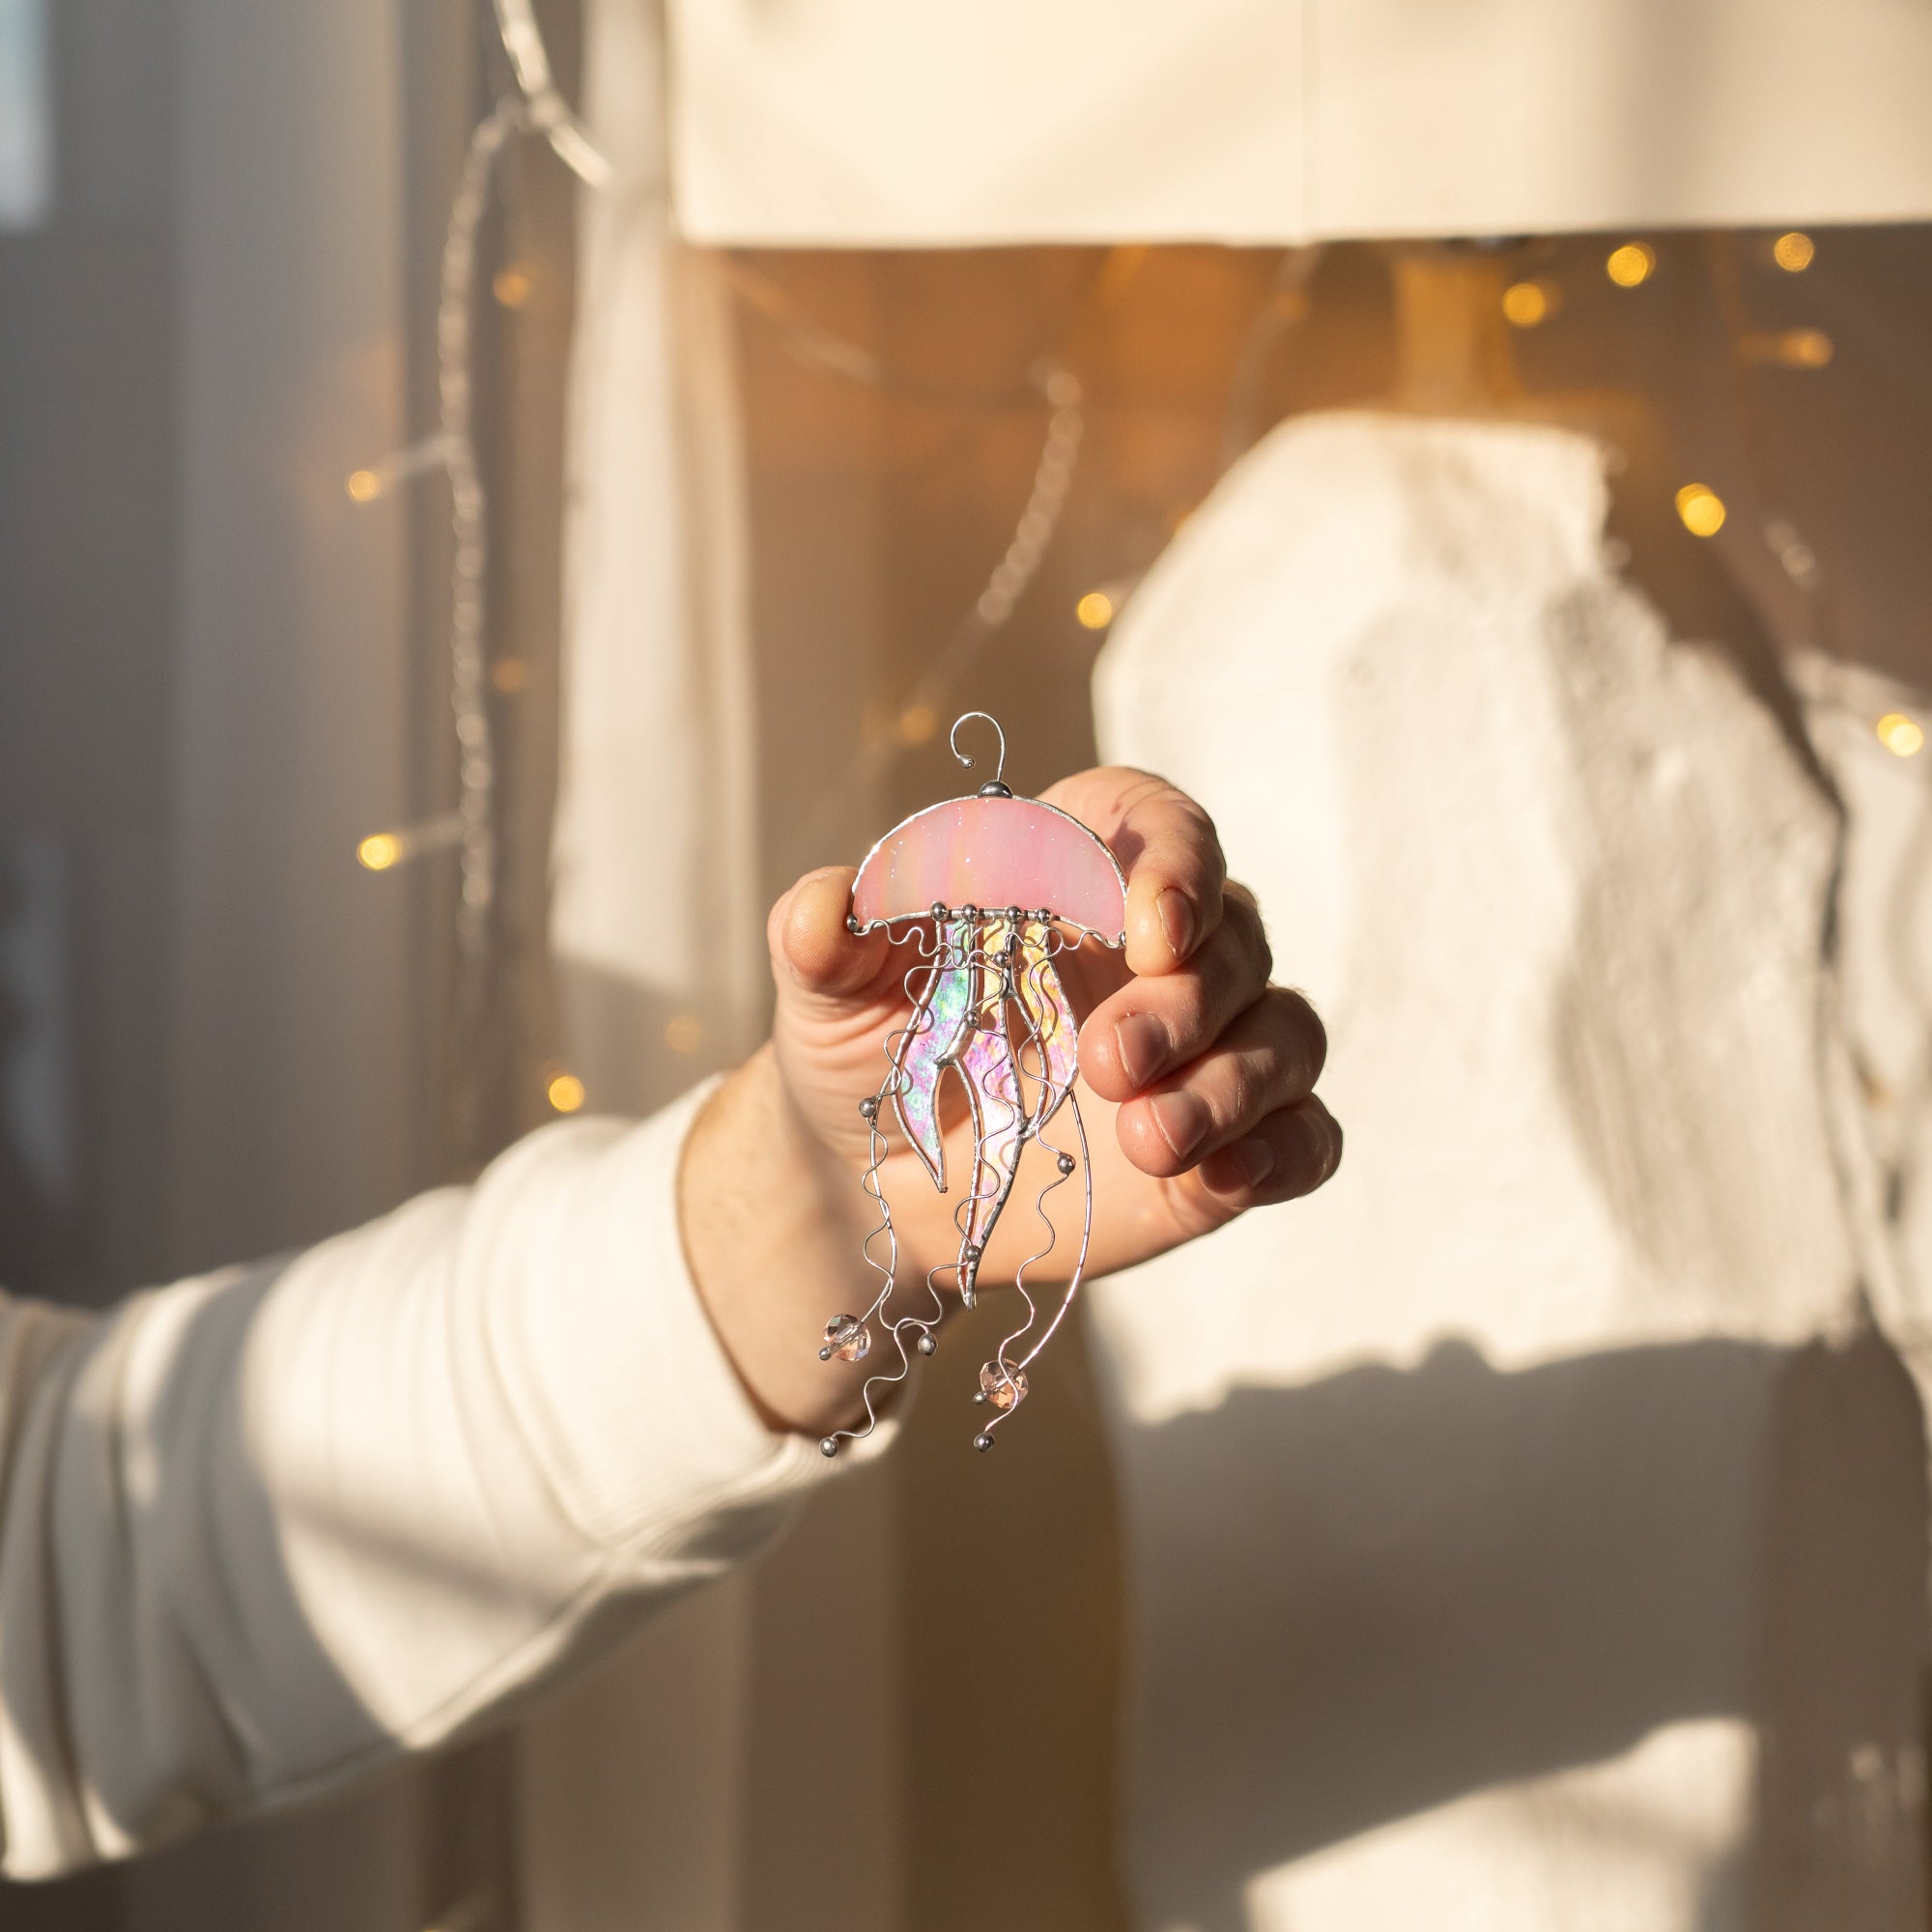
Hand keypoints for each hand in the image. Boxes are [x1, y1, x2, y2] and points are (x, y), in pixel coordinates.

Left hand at [680, 768, 1339, 1433]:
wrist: (878, 1181)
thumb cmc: (865, 1048)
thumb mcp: (826, 989)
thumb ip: (823, 935)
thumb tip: (826, 905)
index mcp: (1077, 874)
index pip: (1161, 824)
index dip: (1177, 861)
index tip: (1148, 924)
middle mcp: (1160, 953)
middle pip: (1238, 936)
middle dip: (1189, 998)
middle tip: (1105, 1061)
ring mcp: (1204, 1050)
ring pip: (1287, 1034)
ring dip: (1233, 1083)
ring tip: (1146, 1139)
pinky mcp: (1224, 1145)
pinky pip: (1307, 1136)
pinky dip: (1285, 1150)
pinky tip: (1223, 1177)